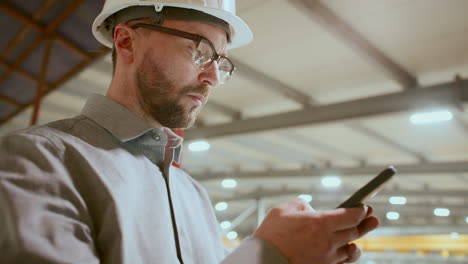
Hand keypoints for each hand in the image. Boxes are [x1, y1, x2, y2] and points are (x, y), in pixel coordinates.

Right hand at [253, 198, 378, 263]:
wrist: (262, 260)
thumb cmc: (271, 234)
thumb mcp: (284, 209)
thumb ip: (303, 205)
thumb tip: (311, 210)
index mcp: (320, 223)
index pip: (351, 215)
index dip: (360, 210)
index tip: (364, 207)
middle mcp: (328, 241)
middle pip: (355, 232)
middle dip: (366, 223)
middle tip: (373, 218)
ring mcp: (326, 258)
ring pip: (351, 250)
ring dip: (356, 242)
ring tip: (358, 238)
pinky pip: (341, 263)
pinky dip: (346, 256)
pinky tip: (346, 251)